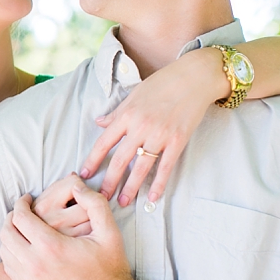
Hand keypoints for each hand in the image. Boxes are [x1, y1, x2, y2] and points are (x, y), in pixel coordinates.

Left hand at [0, 184, 142, 279]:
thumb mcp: (110, 233)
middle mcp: (35, 265)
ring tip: (21, 228)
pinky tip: (23, 248)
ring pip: (4, 252)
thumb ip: (95, 203)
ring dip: (8, 236)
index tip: (27, 198)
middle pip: (6, 233)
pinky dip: (11, 254)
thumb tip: (77, 186)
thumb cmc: (111, 271)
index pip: (20, 217)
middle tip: (21, 211)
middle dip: (11, 217)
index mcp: (51, 247)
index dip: (21, 203)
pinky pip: (10, 269)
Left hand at [78, 47, 226, 206]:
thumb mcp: (135, 94)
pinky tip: (153, 197)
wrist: (194, 77)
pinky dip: (159, 184)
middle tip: (101, 197)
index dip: (93, 160)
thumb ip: (117, 112)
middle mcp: (140, 127)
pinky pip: (165, 167)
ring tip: (123, 202)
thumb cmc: (163, 82)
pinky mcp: (178, 141)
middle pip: (120, 160)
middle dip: (109, 181)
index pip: (104, 142)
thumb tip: (99, 122)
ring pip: (141, 167)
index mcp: (127, 115)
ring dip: (131, 187)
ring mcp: (160, 135)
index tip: (84, 174)